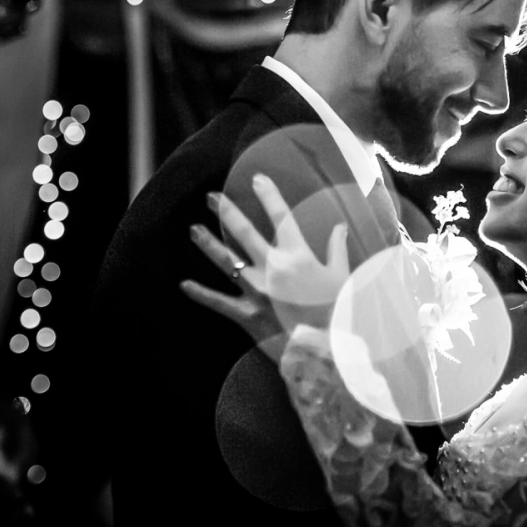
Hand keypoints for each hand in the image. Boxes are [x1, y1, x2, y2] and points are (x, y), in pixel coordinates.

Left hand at [180, 173, 350, 346]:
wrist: (325, 348)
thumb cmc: (336, 312)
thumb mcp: (341, 276)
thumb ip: (337, 248)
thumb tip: (340, 227)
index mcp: (297, 255)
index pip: (281, 217)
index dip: (269, 195)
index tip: (257, 179)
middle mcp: (273, 267)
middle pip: (244, 232)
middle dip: (226, 211)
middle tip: (211, 197)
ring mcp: (257, 290)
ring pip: (227, 261)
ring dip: (208, 244)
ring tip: (193, 230)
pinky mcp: (247, 314)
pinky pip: (219, 302)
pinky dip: (201, 294)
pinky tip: (184, 284)